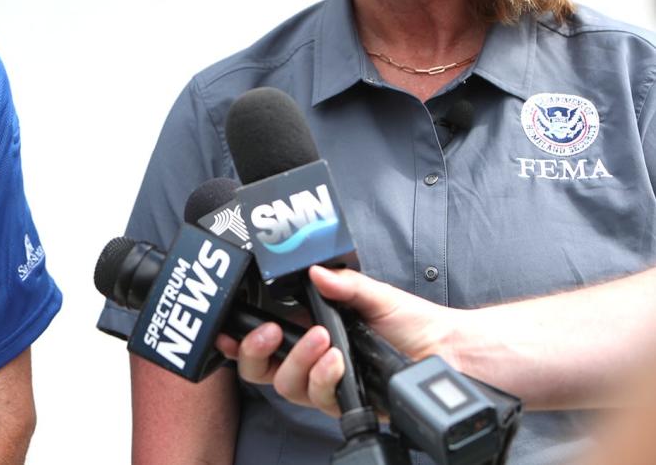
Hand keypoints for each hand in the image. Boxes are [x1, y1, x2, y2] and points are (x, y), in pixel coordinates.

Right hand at [216, 266, 461, 417]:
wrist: (450, 352)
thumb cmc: (414, 324)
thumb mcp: (374, 294)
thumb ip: (343, 283)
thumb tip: (314, 271)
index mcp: (311, 333)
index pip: (264, 341)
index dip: (238, 340)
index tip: (225, 330)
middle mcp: (314, 363)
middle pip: (263, 371)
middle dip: (256, 352)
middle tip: (270, 332)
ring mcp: (329, 386)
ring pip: (289, 386)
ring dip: (299, 361)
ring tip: (322, 341)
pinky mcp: (348, 404)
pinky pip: (321, 398)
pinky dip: (325, 377)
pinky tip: (337, 360)